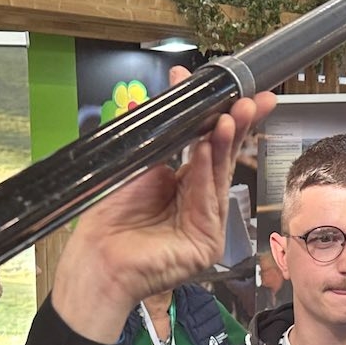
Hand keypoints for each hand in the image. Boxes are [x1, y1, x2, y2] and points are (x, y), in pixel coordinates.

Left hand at [52, 67, 276, 342]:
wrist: (96, 259)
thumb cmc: (108, 219)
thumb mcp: (137, 162)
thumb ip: (156, 129)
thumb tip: (164, 85)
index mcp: (182, 186)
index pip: (208, 148)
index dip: (222, 120)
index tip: (234, 92)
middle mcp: (198, 205)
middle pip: (221, 160)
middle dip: (236, 128)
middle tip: (248, 100)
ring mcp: (206, 225)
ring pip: (218, 176)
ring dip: (223, 145)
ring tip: (228, 117)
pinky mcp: (207, 243)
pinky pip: (207, 201)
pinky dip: (204, 172)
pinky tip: (206, 148)